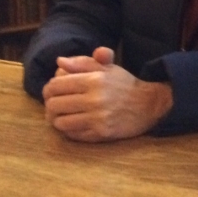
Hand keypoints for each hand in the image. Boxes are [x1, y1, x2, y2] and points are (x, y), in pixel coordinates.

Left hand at [42, 47, 172, 142]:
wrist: (148, 105)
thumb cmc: (124, 84)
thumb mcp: (107, 68)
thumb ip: (83, 63)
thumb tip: (59, 62)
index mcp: (94, 79)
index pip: (56, 85)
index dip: (48, 88)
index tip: (52, 91)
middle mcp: (94, 99)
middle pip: (54, 105)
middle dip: (51, 104)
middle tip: (56, 104)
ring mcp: (97, 118)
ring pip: (60, 122)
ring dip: (58, 119)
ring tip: (64, 115)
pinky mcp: (100, 133)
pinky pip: (72, 134)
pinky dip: (69, 130)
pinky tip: (75, 123)